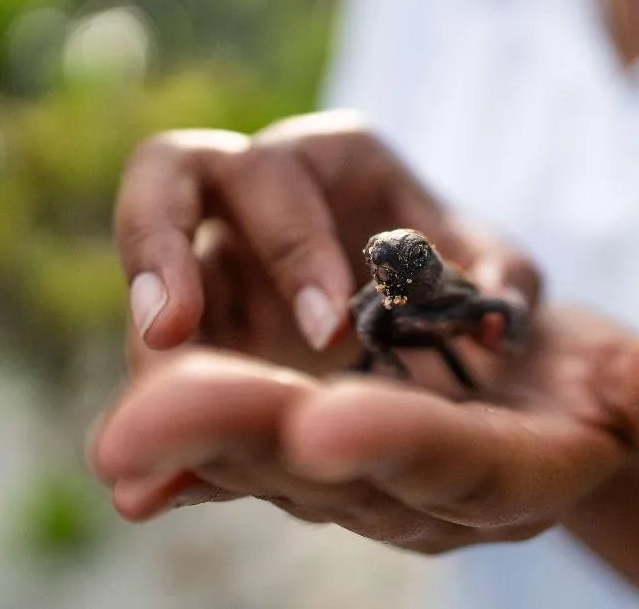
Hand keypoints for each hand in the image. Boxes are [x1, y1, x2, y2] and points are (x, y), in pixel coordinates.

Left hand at [89, 307, 638, 553]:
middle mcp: (418, 492)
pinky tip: (127, 457)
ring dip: (195, 440)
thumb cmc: (599, 398)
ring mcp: (356, 478)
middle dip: (248, 437)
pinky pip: (241, 467)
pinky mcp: (311, 450)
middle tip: (152, 424)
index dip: (398, 444)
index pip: (453, 466)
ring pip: (269, 465)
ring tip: (122, 428)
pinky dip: (190, 462)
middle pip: (330, 467)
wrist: (538, 416)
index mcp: (507, 478)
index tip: (330, 424)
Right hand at [113, 110, 539, 375]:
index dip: (292, 246)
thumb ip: (500, 289)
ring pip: (144, 266)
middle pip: (169, 175)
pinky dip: (151, 403)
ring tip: (138, 415)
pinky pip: (159, 349)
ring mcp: (216, 252)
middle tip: (169, 328)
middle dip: (163, 247)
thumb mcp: (495, 272)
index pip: (281, 169)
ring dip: (138, 330)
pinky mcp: (201, 318)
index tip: (329, 332)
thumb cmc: (463, 269)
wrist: (438, 312)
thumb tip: (489, 335)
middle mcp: (255, 191)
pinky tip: (145, 479)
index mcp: (329, 159)